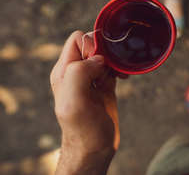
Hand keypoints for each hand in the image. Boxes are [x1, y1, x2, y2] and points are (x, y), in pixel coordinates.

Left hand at [51, 31, 118, 174]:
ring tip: (119, 74)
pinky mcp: (104, 85)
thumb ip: (80, 72)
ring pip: (104, 54)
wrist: (94, 150)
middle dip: (106, 51)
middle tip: (111, 69)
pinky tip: (124, 77)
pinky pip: (113, 66)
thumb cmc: (83, 130)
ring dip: (115, 60)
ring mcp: (90, 78)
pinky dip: (120, 68)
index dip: (93, 45)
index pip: (77, 39)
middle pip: (93, 44)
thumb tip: (98, 58)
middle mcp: (75, 72)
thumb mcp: (75, 101)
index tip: (101, 64)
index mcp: (64, 71)